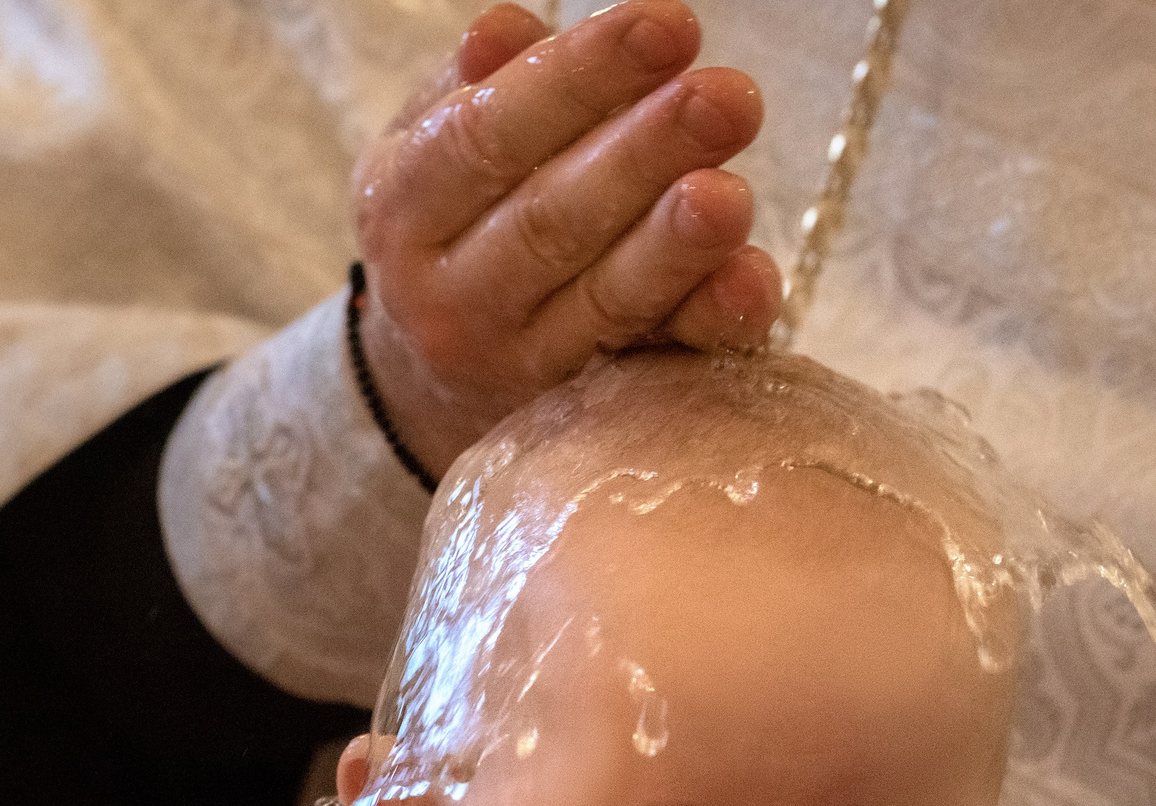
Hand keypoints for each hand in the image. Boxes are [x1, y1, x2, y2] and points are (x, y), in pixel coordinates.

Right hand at [352, 0, 781, 475]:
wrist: (432, 383)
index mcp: (404, 210)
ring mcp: (520, 368)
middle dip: (642, 155)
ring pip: (604, 304)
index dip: (574, 79)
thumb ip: (476, 91)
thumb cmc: (460, 224)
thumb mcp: (435, 153)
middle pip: (548, 222)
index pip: (485, 136)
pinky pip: (659, 366)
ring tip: (732, 192)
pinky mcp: (587, 417)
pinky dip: (708, 323)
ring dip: (673, 247)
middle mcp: (451, 302)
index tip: (665, 24)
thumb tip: (505, 32)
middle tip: (725, 97)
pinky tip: (751, 280)